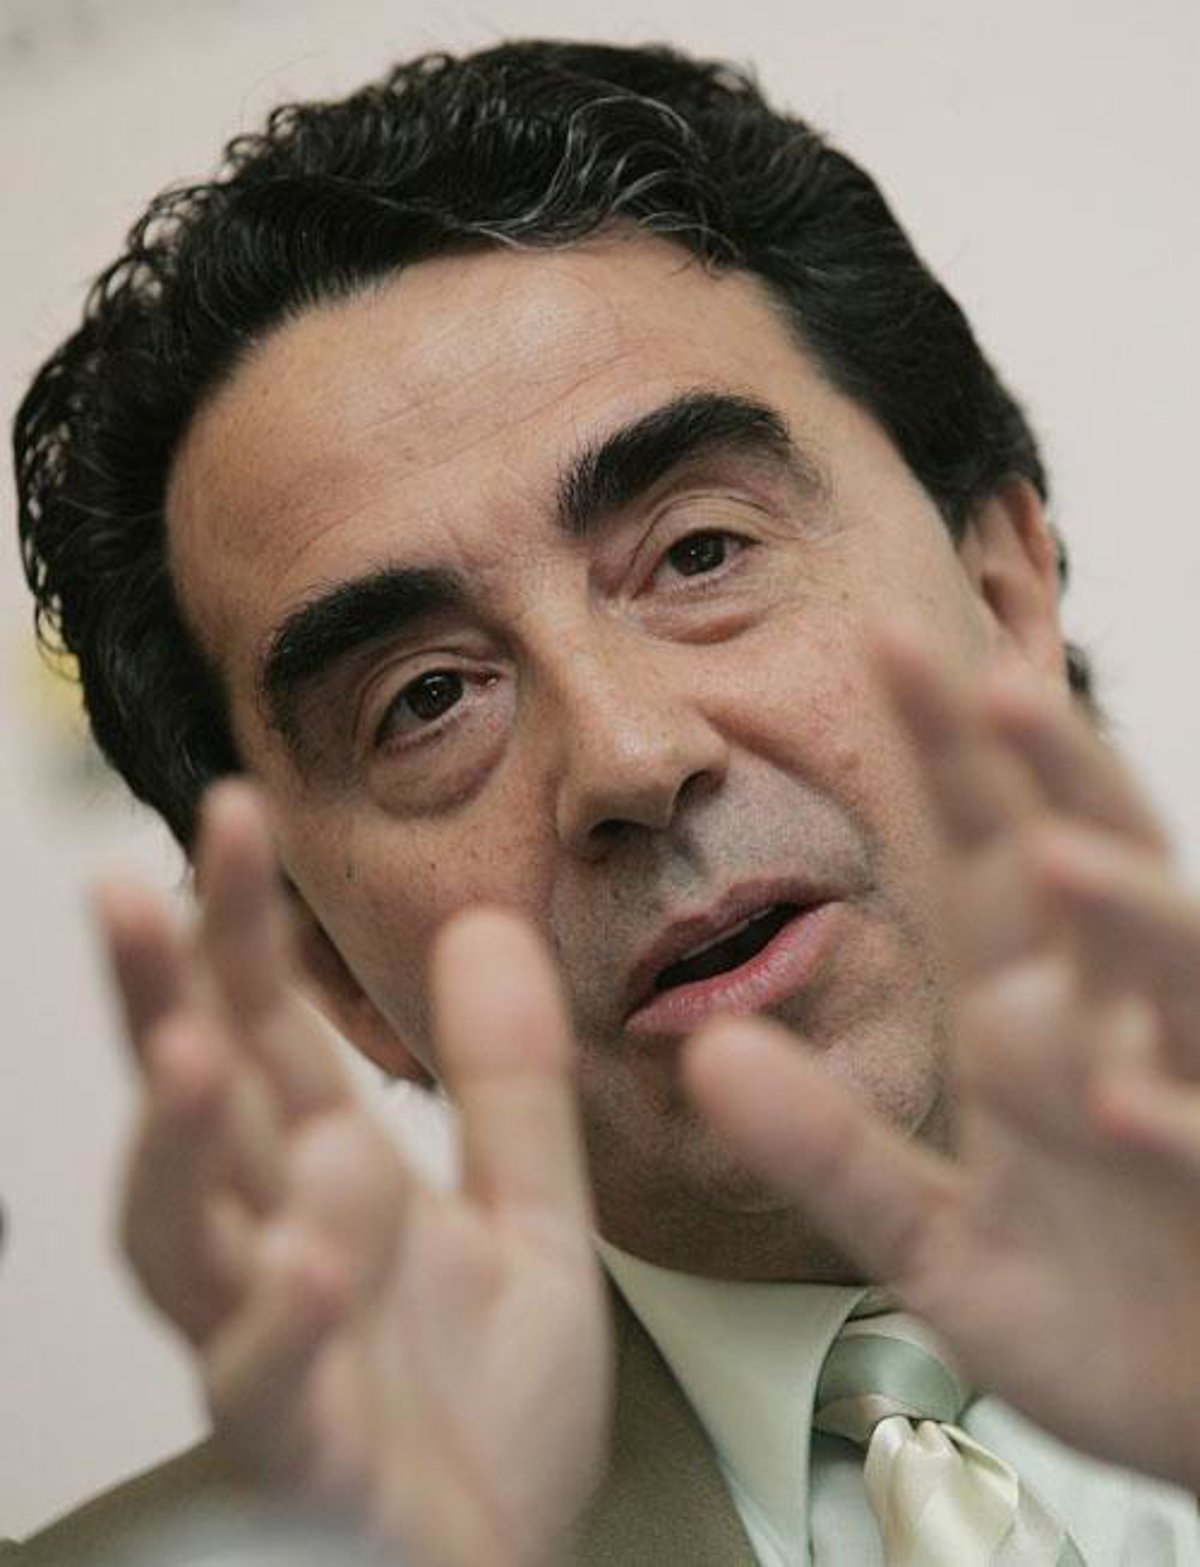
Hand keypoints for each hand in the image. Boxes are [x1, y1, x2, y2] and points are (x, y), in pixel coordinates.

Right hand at [98, 781, 609, 1566]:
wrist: (513, 1562)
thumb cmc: (490, 1411)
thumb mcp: (528, 1216)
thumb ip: (510, 1083)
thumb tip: (481, 927)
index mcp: (333, 1177)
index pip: (267, 1028)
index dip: (241, 929)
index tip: (237, 814)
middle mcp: (282, 1242)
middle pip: (195, 1109)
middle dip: (158, 1003)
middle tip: (131, 893)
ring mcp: (278, 1348)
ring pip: (183, 1241)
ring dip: (175, 1151)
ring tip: (193, 1055)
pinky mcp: (306, 1453)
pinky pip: (263, 1390)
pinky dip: (271, 1330)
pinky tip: (301, 1267)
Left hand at [686, 628, 1199, 1491]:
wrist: (1199, 1413)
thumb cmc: (1088, 1311)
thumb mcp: (925, 1236)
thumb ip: (823, 1147)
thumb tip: (708, 1054)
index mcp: (1030, 1018)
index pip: (985, 854)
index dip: (945, 751)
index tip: (883, 641)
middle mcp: (1114, 1028)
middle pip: (1087, 863)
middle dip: (1044, 769)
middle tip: (985, 674)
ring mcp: (1184, 1090)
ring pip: (1171, 973)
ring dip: (1121, 913)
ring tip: (1054, 858)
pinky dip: (1174, 1117)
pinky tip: (1124, 1104)